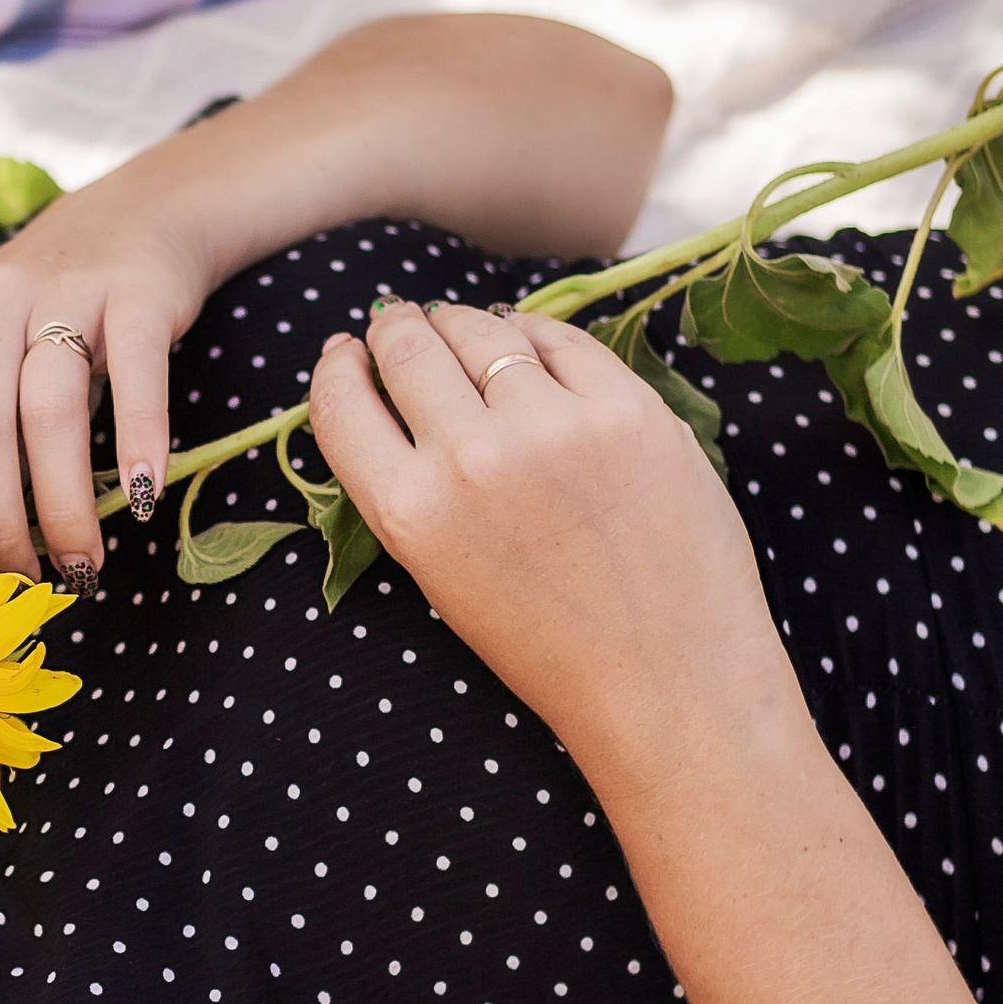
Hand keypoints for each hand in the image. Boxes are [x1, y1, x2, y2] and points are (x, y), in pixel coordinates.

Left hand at [0, 177, 214, 587]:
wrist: (137, 215)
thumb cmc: (46, 316)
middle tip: (27, 581)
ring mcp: (62, 291)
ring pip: (49, 414)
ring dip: (66, 503)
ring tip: (83, 562)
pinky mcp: (136, 291)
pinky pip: (136, 378)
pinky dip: (140, 443)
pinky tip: (144, 497)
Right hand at [305, 300, 807, 792]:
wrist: (665, 681)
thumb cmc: (547, 642)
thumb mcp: (440, 574)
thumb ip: (408, 488)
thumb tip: (389, 393)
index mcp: (409, 514)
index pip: (341, 405)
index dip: (337, 366)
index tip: (346, 350)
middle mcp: (470, 460)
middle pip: (408, 350)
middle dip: (396, 328)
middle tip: (399, 322)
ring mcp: (553, 427)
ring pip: (481, 332)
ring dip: (461, 324)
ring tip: (461, 329)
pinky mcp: (628, 409)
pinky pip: (561, 339)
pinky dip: (532, 332)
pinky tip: (525, 340)